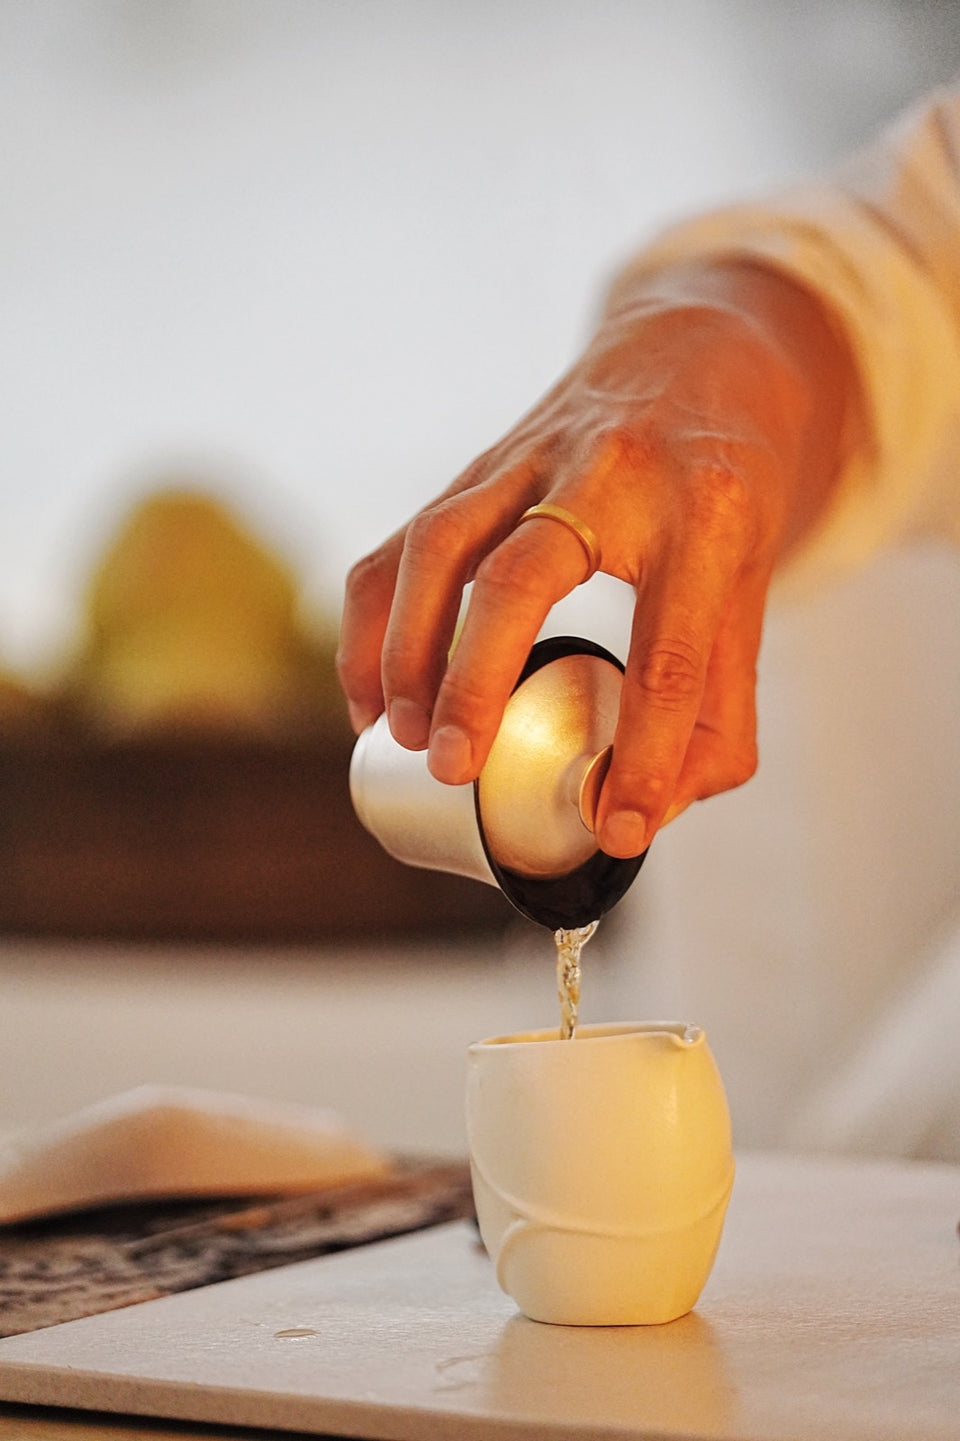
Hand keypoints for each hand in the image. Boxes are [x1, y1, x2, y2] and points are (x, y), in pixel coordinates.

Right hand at [338, 259, 852, 856]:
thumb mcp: (752, 585)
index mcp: (707, 514)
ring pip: (440, 544)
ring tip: (403, 736)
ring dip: (404, 648)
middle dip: (477, 683)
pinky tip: (369, 694)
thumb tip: (647, 808)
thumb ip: (718, 703)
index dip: (648, 757)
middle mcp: (613, 474)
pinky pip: (401, 540)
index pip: (672, 652)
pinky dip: (371, 621)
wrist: (701, 352)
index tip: (617, 827)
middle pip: (523, 577)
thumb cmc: (726, 486)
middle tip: (456, 771)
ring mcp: (533, 459)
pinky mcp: (480, 466)